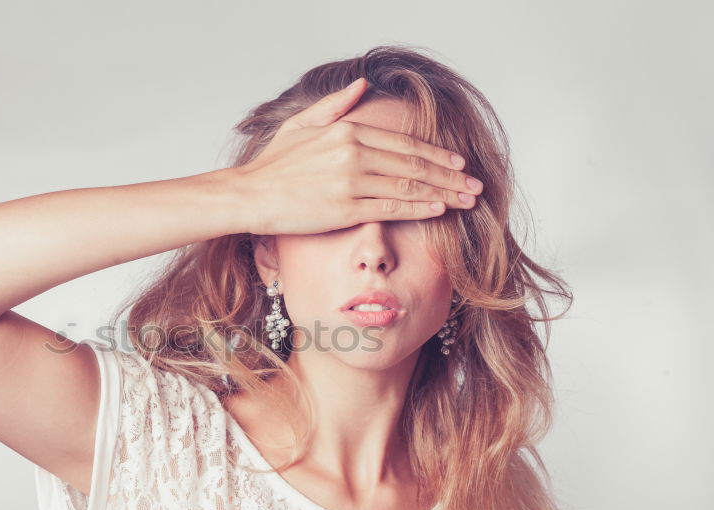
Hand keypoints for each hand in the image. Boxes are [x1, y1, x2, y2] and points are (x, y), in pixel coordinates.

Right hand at [235, 77, 482, 236]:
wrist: (249, 194)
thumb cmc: (272, 164)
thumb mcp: (301, 124)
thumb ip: (334, 105)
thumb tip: (361, 85)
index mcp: (347, 130)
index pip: (404, 142)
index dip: (436, 154)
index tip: (458, 164)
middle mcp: (353, 152)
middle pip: (413, 164)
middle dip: (449, 176)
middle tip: (474, 186)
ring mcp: (350, 181)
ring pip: (408, 186)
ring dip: (442, 193)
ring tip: (465, 201)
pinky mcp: (344, 209)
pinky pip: (390, 207)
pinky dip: (418, 208)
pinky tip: (438, 210)